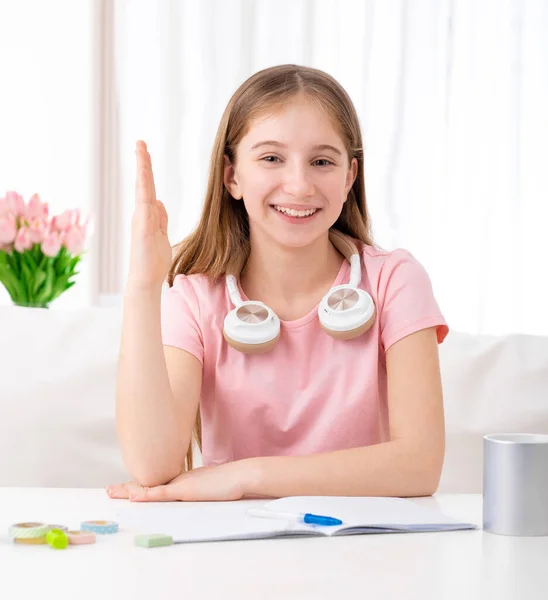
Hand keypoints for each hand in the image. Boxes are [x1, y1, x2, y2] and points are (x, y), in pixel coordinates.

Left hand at [106, 460, 258, 501]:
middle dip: (128, 487)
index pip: (156, 483)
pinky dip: (148, 495)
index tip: (126, 487)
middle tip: (109, 490)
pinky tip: (136, 496)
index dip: (139, 485)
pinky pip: (162, 493)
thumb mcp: (209, 486)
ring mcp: (181, 484)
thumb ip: (198, 488)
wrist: (240, 475)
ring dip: (131, 490)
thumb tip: (196, 492)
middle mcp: (178, 480)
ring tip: (113, 492)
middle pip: (148, 484)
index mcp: (182, 480)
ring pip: (150, 488)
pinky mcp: (185, 490)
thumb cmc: (229, 482)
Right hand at [127, 140, 171, 290]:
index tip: (145, 152)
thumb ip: (160, 218)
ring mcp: (140, 220)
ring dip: (142, 170)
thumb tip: (159, 202)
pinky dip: (143, 190)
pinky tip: (144, 177)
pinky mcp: (142, 228)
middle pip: (144, 184)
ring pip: (142, 189)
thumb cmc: (152, 260)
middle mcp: (141, 214)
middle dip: (142, 162)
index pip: (149, 188)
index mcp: (147, 215)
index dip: (148, 171)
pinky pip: (143, 205)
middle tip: (140, 142)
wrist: (145, 279)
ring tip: (141, 149)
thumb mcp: (161, 234)